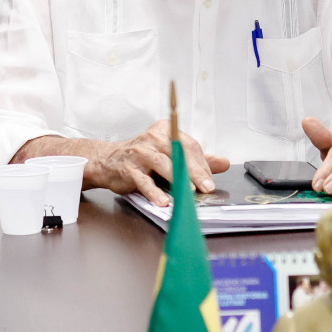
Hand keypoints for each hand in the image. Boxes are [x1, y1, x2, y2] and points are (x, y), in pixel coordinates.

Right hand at [84, 121, 228, 203]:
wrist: (108, 160)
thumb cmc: (143, 157)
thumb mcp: (171, 154)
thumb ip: (197, 159)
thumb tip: (224, 163)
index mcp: (166, 130)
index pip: (189, 146)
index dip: (202, 165)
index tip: (210, 181)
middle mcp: (153, 138)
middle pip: (179, 153)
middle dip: (195, 172)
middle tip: (207, 187)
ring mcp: (140, 153)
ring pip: (163, 164)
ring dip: (177, 179)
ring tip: (188, 192)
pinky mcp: (129, 169)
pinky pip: (144, 181)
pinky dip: (154, 192)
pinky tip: (163, 201)